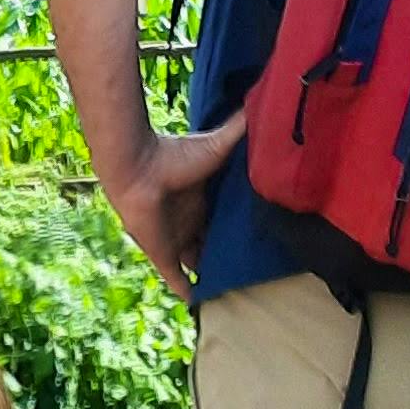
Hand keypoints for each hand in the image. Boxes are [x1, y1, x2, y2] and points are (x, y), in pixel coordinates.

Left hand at [102, 109, 246, 297]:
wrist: (138, 169)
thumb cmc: (175, 155)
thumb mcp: (219, 144)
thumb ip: (242, 127)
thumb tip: (271, 102)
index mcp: (204, 199)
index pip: (225, 218)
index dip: (240, 226)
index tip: (264, 235)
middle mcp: (191, 221)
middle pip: (213, 243)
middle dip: (229, 253)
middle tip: (257, 267)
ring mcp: (176, 241)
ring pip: (199, 263)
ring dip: (213, 274)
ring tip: (238, 290)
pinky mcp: (164, 257)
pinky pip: (179, 282)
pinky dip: (191, 294)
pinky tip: (205, 306)